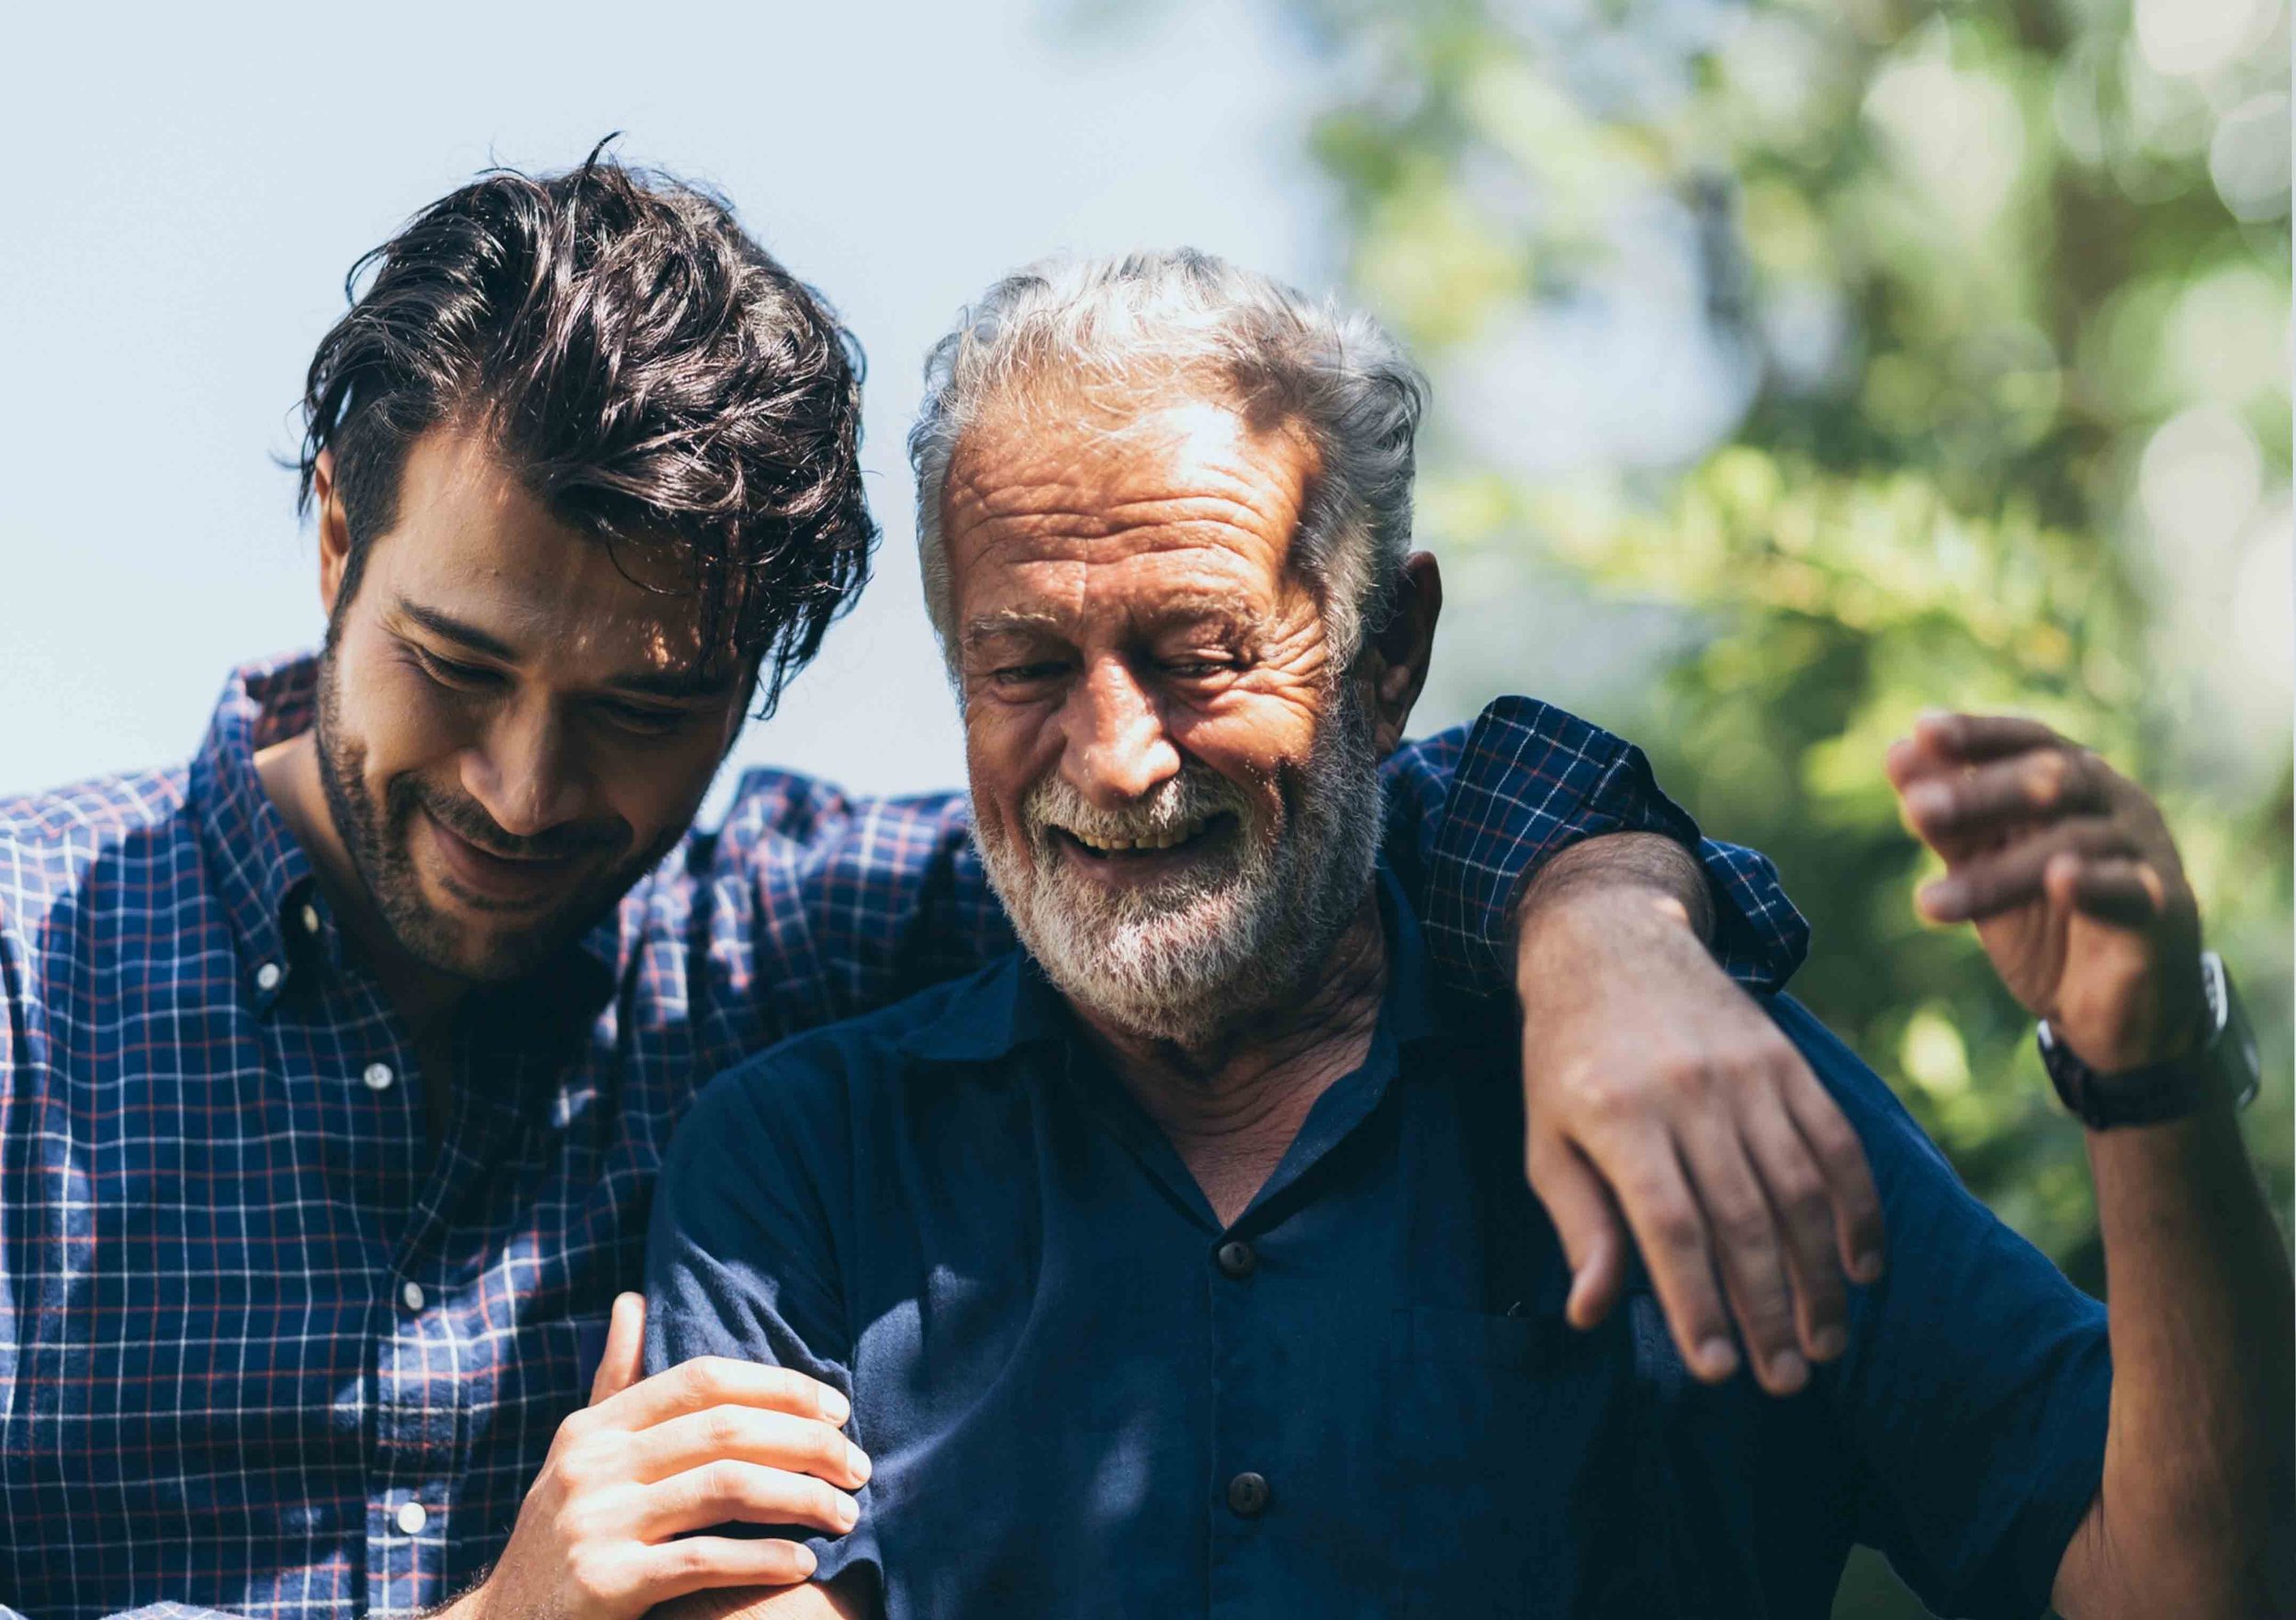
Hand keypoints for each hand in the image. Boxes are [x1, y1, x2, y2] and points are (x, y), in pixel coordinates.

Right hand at [441, 1294, 868, 1619]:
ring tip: (847, 1514)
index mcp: (594, 1428)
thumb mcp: (578, 1454)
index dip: (780, 1387)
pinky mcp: (604, 1584)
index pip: (703, 1380)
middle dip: (808, 1443)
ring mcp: (595, 1522)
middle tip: (859, 1467)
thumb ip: (615, 1382)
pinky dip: (762, 1557)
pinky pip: (702, 1559)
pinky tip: (801, 1561)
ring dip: (802, 1499)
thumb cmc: (559, 1536)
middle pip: (726, 1429)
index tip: (838, 1408)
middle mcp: (591, 1465)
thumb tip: (632, 1300)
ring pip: (725, 1487)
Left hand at [1517, 891, 1884, 1396]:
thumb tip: (1591, 1314)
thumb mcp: (1547, 1138)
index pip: (1670, 1227)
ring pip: (1800, 1190)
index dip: (1698, 1304)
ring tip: (1824, 1345)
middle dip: (1769, 1311)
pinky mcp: (1787, 1062)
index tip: (1718, 1371)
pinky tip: (1863, 1269)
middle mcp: (1688, 1092)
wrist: (1613, 943)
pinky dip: (1858, 1210)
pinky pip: (1837, 1144)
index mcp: (1617, 1115)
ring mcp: (1746, 1074)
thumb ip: (1579, 1225)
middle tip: (1784, 1380)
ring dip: (1820, 1277)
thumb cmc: (1569, 1060)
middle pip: (1743, 1219)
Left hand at [1888, 712, 2205, 1073]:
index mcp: (2076, 782)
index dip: (1979, 734)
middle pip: (2053, 780)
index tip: (1921, 730)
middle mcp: (2116, 803)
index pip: (2029, 741)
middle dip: (1979, 794)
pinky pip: (2129, 888)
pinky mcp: (2164, 908)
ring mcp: (2145, 851)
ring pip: (2072, 843)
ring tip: (1929, 903)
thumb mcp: (1987, 867)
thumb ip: (1950, 821)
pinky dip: (2092, 882)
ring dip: (1998, 872)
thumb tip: (1897, 753)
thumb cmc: (2047, 921)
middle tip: (1916, 809)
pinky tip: (2059, 880)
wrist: (2119, 1008)